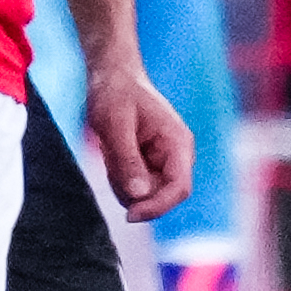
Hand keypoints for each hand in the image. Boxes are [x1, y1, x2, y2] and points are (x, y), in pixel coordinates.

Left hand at [83, 49, 191, 219]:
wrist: (112, 75)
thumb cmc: (115, 92)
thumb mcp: (115, 124)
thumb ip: (127, 159)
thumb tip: (139, 196)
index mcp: (178, 143)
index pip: (179, 188)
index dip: (157, 207)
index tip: (129, 215)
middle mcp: (176, 156)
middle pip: (160, 196)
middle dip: (132, 189)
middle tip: (111, 159)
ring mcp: (163, 161)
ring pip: (144, 195)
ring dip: (122, 182)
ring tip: (111, 150)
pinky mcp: (149, 164)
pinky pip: (134, 187)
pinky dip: (118, 178)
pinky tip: (112, 153)